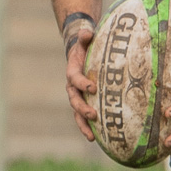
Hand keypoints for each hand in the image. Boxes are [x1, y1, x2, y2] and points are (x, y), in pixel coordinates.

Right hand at [63, 20, 97, 141]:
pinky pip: (84, 117)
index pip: (74, 78)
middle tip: (93, 115)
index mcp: (72, 71)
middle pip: (74, 100)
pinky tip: (97, 139)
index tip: (92, 88)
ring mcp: (77, 96)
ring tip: (91, 136)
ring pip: (77, 113)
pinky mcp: (84, 102)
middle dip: (83, 109)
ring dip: (83, 124)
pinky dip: (89, 127)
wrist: (80, 53)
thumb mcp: (85, 39)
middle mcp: (72, 86)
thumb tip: (87, 32)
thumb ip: (86, 36)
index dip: (82, 83)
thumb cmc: (86, 46)